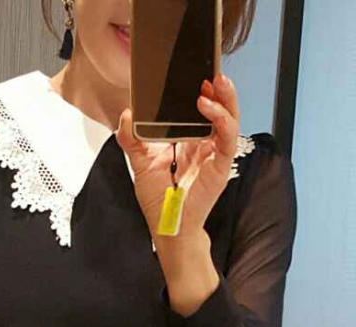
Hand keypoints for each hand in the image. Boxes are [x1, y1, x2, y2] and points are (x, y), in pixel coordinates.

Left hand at [115, 73, 240, 241]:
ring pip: (229, 118)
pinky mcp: (221, 166)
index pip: (201, 109)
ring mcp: (215, 154)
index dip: (202, 90)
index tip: (194, 72)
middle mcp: (206, 144)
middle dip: (218, 88)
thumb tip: (126, 114)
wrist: (168, 229)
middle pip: (220, 109)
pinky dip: (221, 120)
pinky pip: (227, 139)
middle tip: (210, 70)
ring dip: (224, 98)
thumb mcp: (140, 163)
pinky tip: (208, 107)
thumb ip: (132, 139)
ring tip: (214, 82)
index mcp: (190, 140)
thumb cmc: (159, 200)